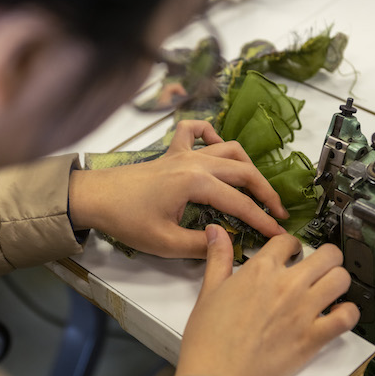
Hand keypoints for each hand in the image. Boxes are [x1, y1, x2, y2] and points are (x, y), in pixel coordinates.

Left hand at [68, 120, 288, 257]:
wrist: (93, 198)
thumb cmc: (126, 220)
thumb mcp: (165, 242)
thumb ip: (202, 245)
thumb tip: (229, 245)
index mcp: (196, 183)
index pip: (240, 204)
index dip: (263, 221)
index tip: (281, 235)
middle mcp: (195, 162)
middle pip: (243, 172)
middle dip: (266, 193)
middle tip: (278, 214)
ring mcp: (183, 153)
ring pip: (228, 149)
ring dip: (247, 167)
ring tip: (256, 188)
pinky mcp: (171, 151)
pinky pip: (196, 130)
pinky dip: (211, 134)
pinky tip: (216, 148)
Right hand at [176, 225, 359, 375]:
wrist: (217, 374)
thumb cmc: (210, 338)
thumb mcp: (209, 290)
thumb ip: (218, 257)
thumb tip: (216, 232)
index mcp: (261, 271)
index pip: (288, 241)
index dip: (291, 244)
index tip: (291, 252)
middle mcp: (287, 285)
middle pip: (327, 254)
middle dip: (326, 257)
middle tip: (319, 265)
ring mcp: (303, 310)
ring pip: (341, 279)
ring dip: (338, 281)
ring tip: (329, 287)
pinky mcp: (313, 337)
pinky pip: (346, 317)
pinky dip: (349, 313)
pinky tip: (339, 313)